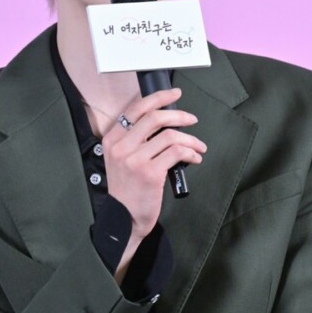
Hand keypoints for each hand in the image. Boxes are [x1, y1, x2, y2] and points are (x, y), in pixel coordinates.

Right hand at [101, 87, 206, 279]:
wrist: (124, 218)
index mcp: (112, 139)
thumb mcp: (121, 159)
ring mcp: (135, 160)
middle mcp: (121, 146)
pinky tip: (194, 157)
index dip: (159, 97)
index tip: (174, 94)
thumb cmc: (127, 189)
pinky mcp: (150, 173)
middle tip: (192, 119)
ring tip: (198, 146)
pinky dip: (190, 152)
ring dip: (190, 139)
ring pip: (170, 135)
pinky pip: (176, 152)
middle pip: (154, 117)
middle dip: (179, 115)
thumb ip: (134, 139)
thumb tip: (164, 120)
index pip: (137, 108)